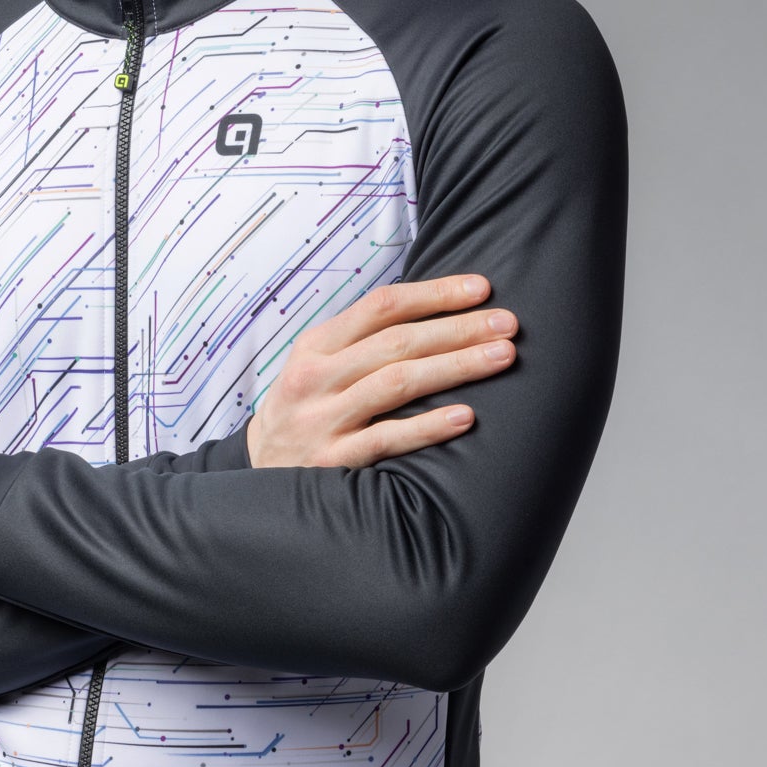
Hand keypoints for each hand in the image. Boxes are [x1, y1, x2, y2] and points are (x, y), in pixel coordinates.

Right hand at [246, 275, 516, 468]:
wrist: (258, 476)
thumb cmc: (305, 412)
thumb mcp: (317, 366)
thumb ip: (362, 342)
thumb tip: (437, 312)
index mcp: (316, 344)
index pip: (381, 306)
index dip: (434, 294)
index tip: (481, 290)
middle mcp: (316, 376)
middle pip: (396, 342)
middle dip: (459, 328)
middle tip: (508, 324)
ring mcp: (323, 419)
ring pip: (396, 383)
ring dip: (455, 367)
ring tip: (500, 358)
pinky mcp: (332, 461)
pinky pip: (387, 438)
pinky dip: (428, 426)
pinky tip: (465, 417)